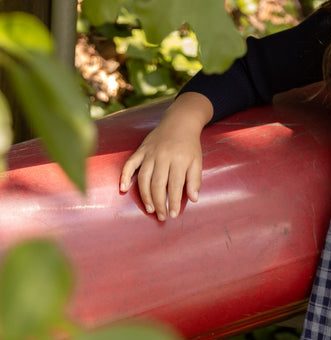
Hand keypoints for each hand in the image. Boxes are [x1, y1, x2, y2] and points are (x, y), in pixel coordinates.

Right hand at [118, 93, 212, 221]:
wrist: (180, 122)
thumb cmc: (190, 145)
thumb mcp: (197, 161)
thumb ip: (195, 180)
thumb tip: (193, 199)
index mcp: (179, 160)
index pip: (175, 186)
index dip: (173, 202)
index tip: (173, 215)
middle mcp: (163, 157)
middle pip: (158, 184)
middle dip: (159, 203)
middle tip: (162, 217)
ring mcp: (150, 153)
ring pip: (144, 178)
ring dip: (145, 196)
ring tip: (150, 209)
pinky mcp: (141, 150)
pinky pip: (130, 164)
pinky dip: (125, 176)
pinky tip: (123, 189)